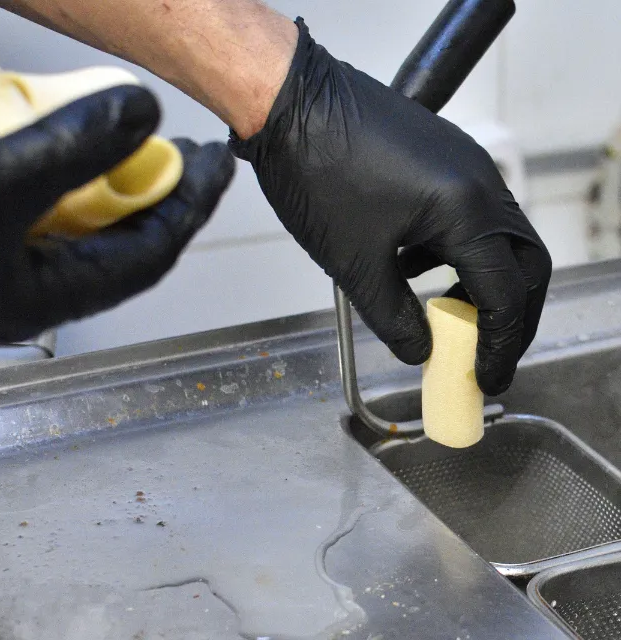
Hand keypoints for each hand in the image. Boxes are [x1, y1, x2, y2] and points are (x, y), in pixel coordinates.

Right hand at [0, 84, 233, 343]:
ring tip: (145, 145)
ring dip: (123, 184)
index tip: (220, 163)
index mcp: (55, 295)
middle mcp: (42, 287)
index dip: (193, 203)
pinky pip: (58, 212)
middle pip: (130, 240)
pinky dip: (80, 180)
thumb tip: (141, 113)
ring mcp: (19, 266)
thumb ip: (68, 153)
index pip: (155, 250)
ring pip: (95, 226)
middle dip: (167, 192)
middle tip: (194, 152)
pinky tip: (80, 154)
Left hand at [231, 19, 550, 395]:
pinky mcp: (444, 158)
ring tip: (449, 314)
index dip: (499, 345)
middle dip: (508, 315)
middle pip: (521, 263)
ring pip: (497, 238)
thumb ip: (395, 318)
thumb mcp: (356, 263)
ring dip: (482, 282)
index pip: (505, 294)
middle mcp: (481, 182)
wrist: (290, 104)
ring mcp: (465, 164)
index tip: (488, 377)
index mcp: (467, 210)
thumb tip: (421, 351)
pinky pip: (469, 214)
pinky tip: (416, 265)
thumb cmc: (317, 178)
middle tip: (485, 350)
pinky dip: (456, 251)